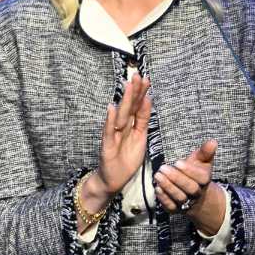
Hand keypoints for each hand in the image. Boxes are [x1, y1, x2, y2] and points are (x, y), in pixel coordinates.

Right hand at [98, 75, 150, 193]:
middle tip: (137, 75)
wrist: (113, 179)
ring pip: (120, 115)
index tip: (146, 78)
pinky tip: (111, 109)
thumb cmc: (126, 159)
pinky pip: (109, 132)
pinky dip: (110, 120)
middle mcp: (122, 127)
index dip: (141, 93)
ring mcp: (113, 135)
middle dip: (134, 91)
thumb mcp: (140, 138)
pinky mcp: (107, 146)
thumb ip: (143, 120)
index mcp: (132, 125)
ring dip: (124, 101)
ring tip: (128, 86)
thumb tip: (147, 100)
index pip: (137, 106)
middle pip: (129, 107)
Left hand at [154, 139, 216, 213]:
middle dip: (176, 178)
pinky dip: (164, 199)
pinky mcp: (176, 209)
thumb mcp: (201, 162)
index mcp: (204, 180)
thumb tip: (212, 141)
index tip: (177, 162)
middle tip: (163, 168)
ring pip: (179, 197)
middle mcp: (197, 193)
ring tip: (157, 176)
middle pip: (190, 188)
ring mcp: (187, 202)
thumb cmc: (196, 174)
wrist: (196, 196)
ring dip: (168, 187)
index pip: (200, 177)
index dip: (189, 171)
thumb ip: (205, 152)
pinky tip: (157, 189)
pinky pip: (171, 206)